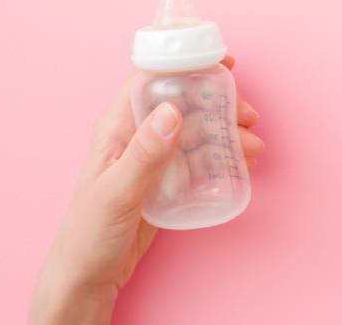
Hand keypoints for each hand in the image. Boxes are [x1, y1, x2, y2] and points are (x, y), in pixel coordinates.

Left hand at [29, 57, 262, 324]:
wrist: (88, 276)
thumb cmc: (89, 233)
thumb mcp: (118, 192)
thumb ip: (145, 154)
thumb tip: (172, 112)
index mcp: (118, 125)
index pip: (153, 78)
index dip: (188, 64)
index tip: (223, 64)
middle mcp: (138, 134)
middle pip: (185, 102)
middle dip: (220, 104)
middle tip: (248, 117)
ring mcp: (155, 156)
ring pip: (198, 130)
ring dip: (227, 133)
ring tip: (253, 147)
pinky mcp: (168, 179)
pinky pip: (200, 158)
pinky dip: (222, 156)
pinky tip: (242, 162)